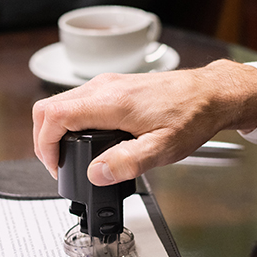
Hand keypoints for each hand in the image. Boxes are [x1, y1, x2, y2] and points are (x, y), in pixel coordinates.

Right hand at [32, 59, 256, 184]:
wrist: (212, 94)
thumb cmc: (192, 116)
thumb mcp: (163, 148)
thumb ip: (127, 162)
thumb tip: (96, 173)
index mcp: (110, 101)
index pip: (53, 116)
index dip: (45, 146)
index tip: (55, 167)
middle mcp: (104, 87)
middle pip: (49, 108)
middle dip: (45, 140)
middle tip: (58, 166)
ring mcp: (108, 83)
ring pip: (62, 103)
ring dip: (57, 131)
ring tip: (69, 157)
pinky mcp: (115, 85)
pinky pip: (79, 101)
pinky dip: (71, 121)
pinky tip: (86, 140)